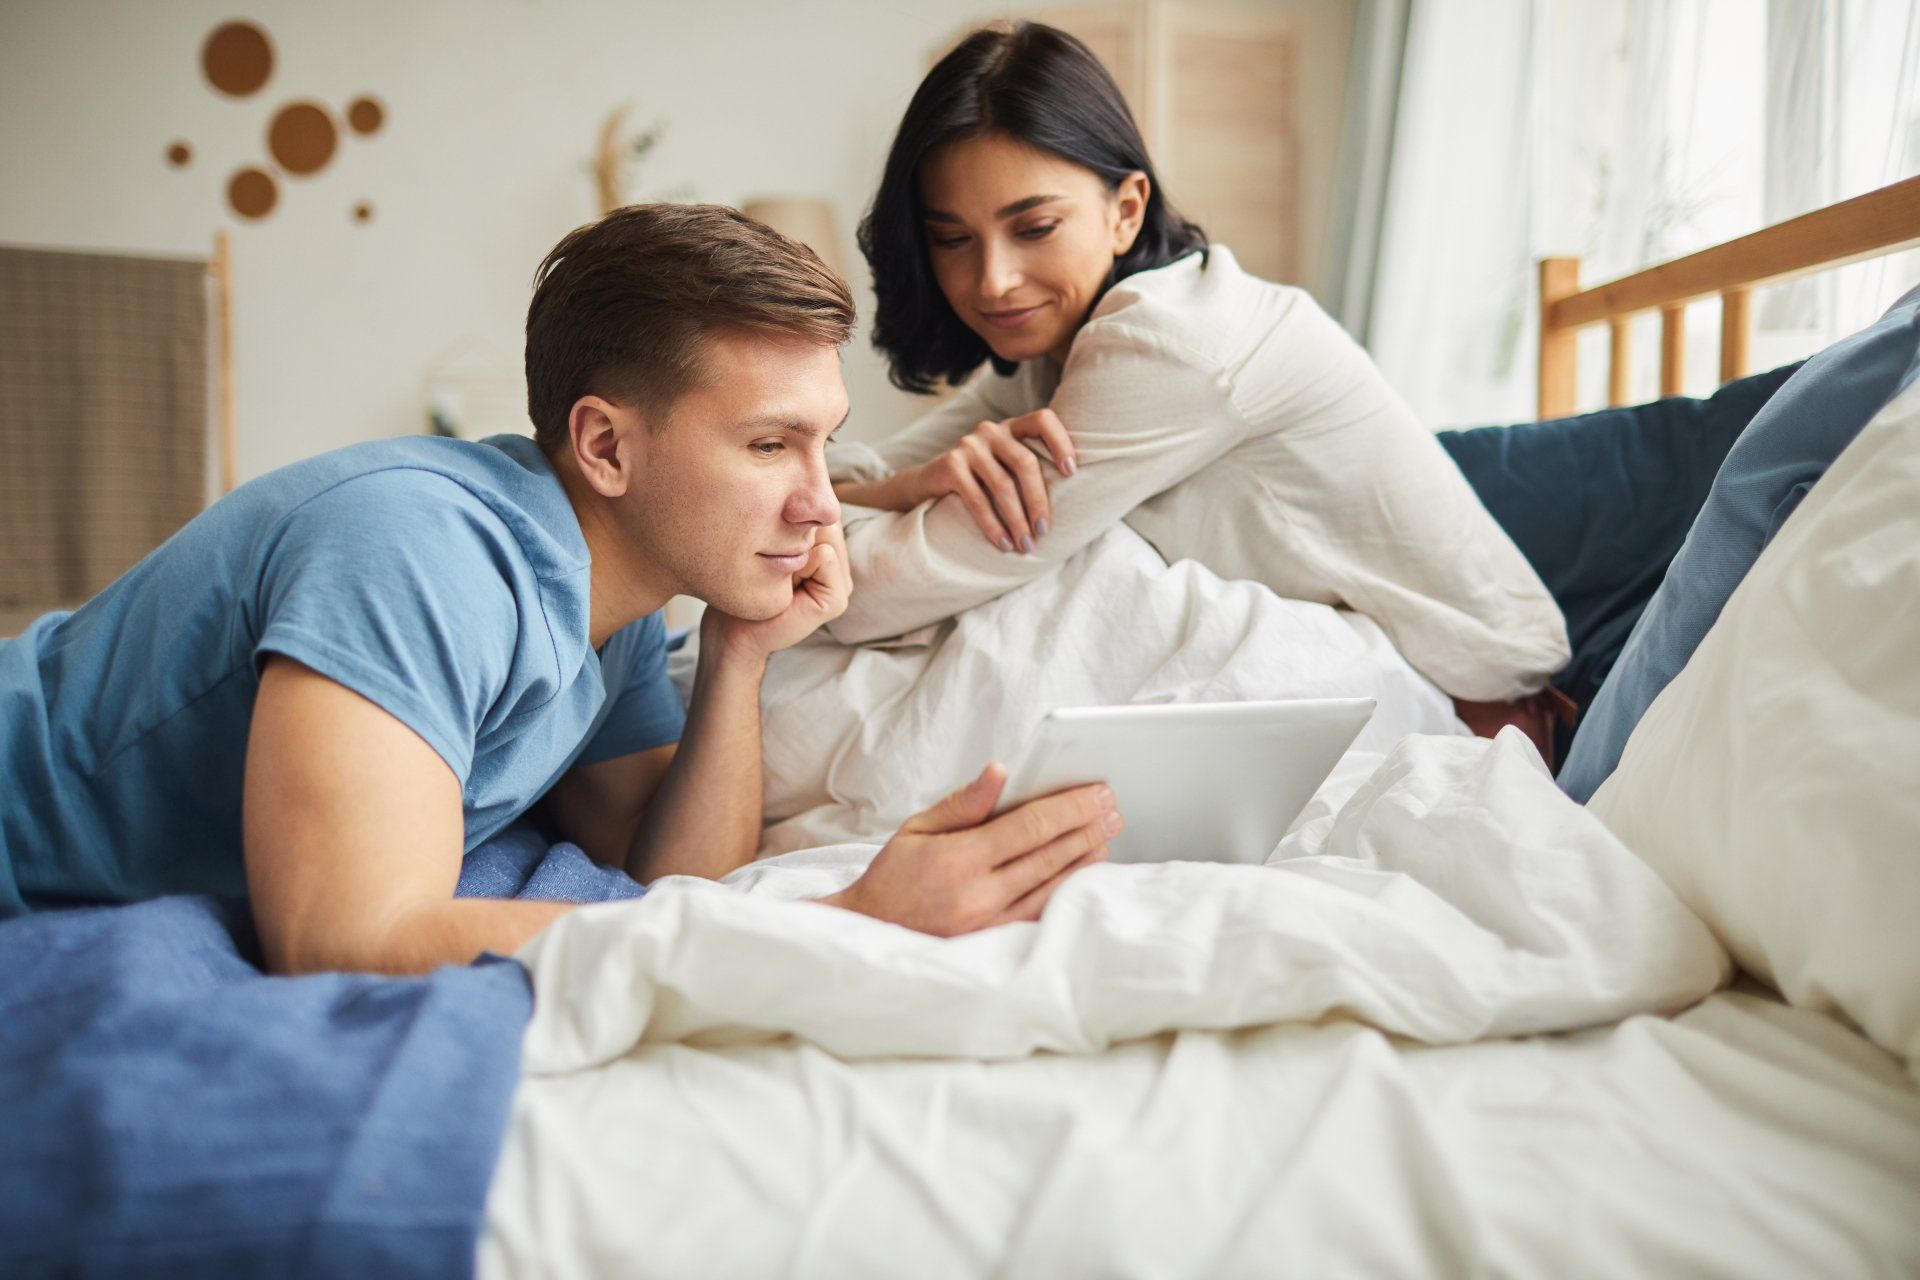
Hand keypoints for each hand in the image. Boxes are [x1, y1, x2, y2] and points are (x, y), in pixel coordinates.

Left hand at [706, 522, 850, 662]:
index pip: (820, 508)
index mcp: (827, 548)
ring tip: (780, 574)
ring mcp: (843, 583)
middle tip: (773, 561)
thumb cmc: (743, 580)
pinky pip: (825, 556)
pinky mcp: (837, 600)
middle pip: (825, 519)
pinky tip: (786, 586)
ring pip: (826, 533)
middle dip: (795, 530)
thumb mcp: (769, 538)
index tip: (769, 545)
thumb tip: (810, 495)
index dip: (790, 516)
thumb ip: (794, 520)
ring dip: (796, 547)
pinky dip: (801, 564)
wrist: (733, 629)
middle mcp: (840, 564)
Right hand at [822, 763, 1119, 936]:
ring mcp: (989, 925)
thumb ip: (964, 803)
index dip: (1069, 807)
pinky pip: (1041, 914)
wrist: (869, 933)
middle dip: (1087, 828)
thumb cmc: (893, 877)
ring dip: (1085, 859)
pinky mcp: (994, 945)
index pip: (1029, 827)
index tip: (1097, 791)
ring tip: (1107, 836)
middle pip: (1049, 856)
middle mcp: (978, 896)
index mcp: (958, 860)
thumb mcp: (917, 829)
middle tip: (1113, 809)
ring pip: (1053, 887)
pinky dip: (1066, 891)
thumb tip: (1000, 772)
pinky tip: (1083, 874)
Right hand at [898, 410, 1076, 552]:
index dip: (1061, 442)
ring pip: (1003, 485)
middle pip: (1025, 462)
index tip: (1072, 473)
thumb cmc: (979, 481)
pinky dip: (993, 525)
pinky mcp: (950, 465)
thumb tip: (1077, 495)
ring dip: (1017, 521)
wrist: (927, 483)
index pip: (1043, 419)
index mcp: (1011, 428)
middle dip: (1038, 501)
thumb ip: (1028, 469)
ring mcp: (969, 445)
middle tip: (1044, 531)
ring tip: (1025, 545)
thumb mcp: (1004, 467)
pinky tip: (1003, 543)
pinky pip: (978, 500)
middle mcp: (991, 431)